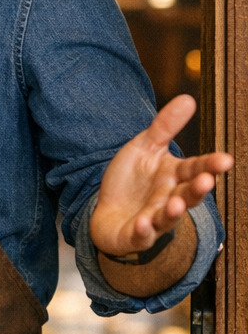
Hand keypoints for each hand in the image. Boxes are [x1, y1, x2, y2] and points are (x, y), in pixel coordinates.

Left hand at [89, 94, 231, 255]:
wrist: (107, 210)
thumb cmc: (132, 179)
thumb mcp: (145, 147)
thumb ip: (165, 126)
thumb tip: (188, 98)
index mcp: (174, 176)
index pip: (196, 168)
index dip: (209, 165)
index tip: (225, 160)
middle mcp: (169, 198)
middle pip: (188, 194)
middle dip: (198, 189)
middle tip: (206, 181)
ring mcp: (154, 219)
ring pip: (168, 218)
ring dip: (173, 212)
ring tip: (176, 203)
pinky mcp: (135, 234)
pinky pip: (142, 235)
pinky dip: (144, 230)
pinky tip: (143, 223)